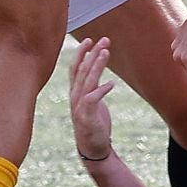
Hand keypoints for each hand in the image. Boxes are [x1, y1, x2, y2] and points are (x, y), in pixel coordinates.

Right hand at [69, 37, 115, 160]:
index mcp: (75, 92)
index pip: (75, 68)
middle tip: (103, 40)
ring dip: (96, 65)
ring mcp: (80, 106)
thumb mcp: (91, 101)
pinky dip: (101, 90)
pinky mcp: (87, 116)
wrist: (92, 147)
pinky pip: (93, 99)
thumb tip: (99, 75)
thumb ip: (92, 87)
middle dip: (92, 53)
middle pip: (82, 70)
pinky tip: (111, 84)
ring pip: (87, 81)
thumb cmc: (93, 123)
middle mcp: (75, 97)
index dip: (81, 53)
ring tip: (105, 52)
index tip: (90, 39)